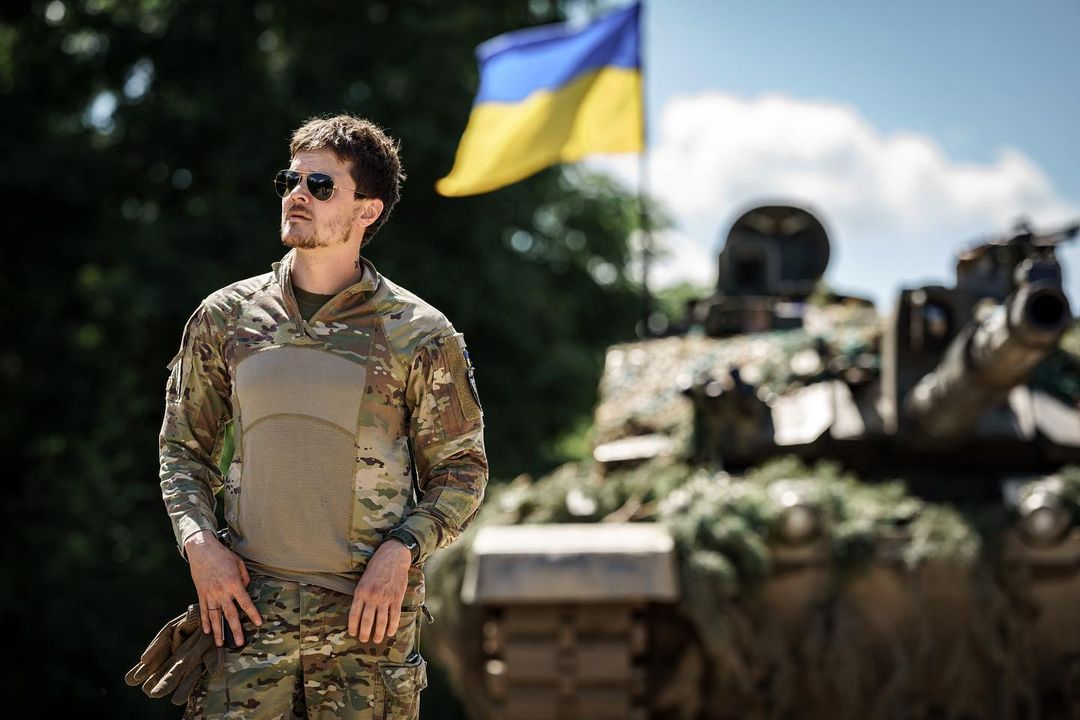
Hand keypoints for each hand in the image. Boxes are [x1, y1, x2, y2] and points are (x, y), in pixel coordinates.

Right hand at [184, 530, 262, 647]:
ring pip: (215, 617)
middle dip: (236, 629)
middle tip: (240, 642)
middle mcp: (221, 592)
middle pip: (230, 614)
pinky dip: (205, 621)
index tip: (258, 623)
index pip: (245, 602)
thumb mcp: (239, 563)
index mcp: (234, 584)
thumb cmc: (223, 556)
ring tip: (220, 644)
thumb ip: (245, 578)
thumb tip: (246, 589)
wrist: (202, 550)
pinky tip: (206, 631)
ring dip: (218, 631)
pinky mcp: (201, 594)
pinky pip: (204, 611)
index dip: (252, 613)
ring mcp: (210, 594)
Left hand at [349, 540, 410, 642]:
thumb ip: (361, 594)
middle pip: (367, 621)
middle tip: (364, 640)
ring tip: (377, 640)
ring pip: (381, 621)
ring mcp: (385, 598)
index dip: (353, 626)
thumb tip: (359, 611)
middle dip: (365, 633)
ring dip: (378, 633)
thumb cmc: (376, 566)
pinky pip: (394, 616)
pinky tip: (390, 632)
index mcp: (361, 591)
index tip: (353, 633)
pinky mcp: (397, 598)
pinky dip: (392, 626)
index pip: (354, 614)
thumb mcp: (363, 579)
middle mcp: (372, 596)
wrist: (393, 557)